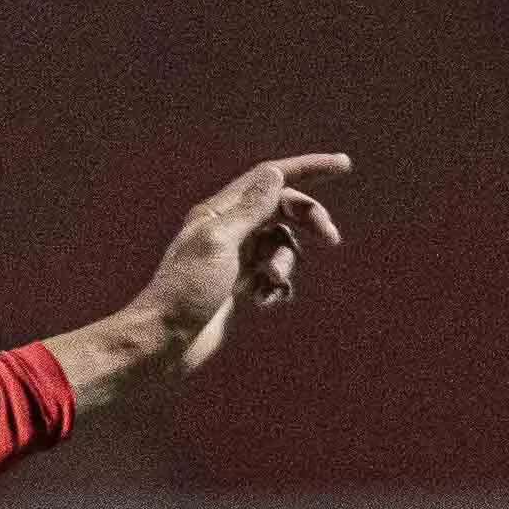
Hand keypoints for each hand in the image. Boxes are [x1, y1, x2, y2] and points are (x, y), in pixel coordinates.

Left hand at [50, 152, 348, 412]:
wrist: (164, 343)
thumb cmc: (184, 292)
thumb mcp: (219, 243)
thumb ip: (249, 209)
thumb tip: (275, 174)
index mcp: (220, 211)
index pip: (271, 177)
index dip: (308, 168)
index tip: (344, 165)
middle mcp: (229, 230)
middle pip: (284, 209)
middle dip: (310, 220)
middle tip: (331, 239)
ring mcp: (236, 259)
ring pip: (282, 246)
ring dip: (288, 262)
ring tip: (271, 282)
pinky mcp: (240, 287)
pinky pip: (274, 276)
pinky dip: (279, 286)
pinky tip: (265, 302)